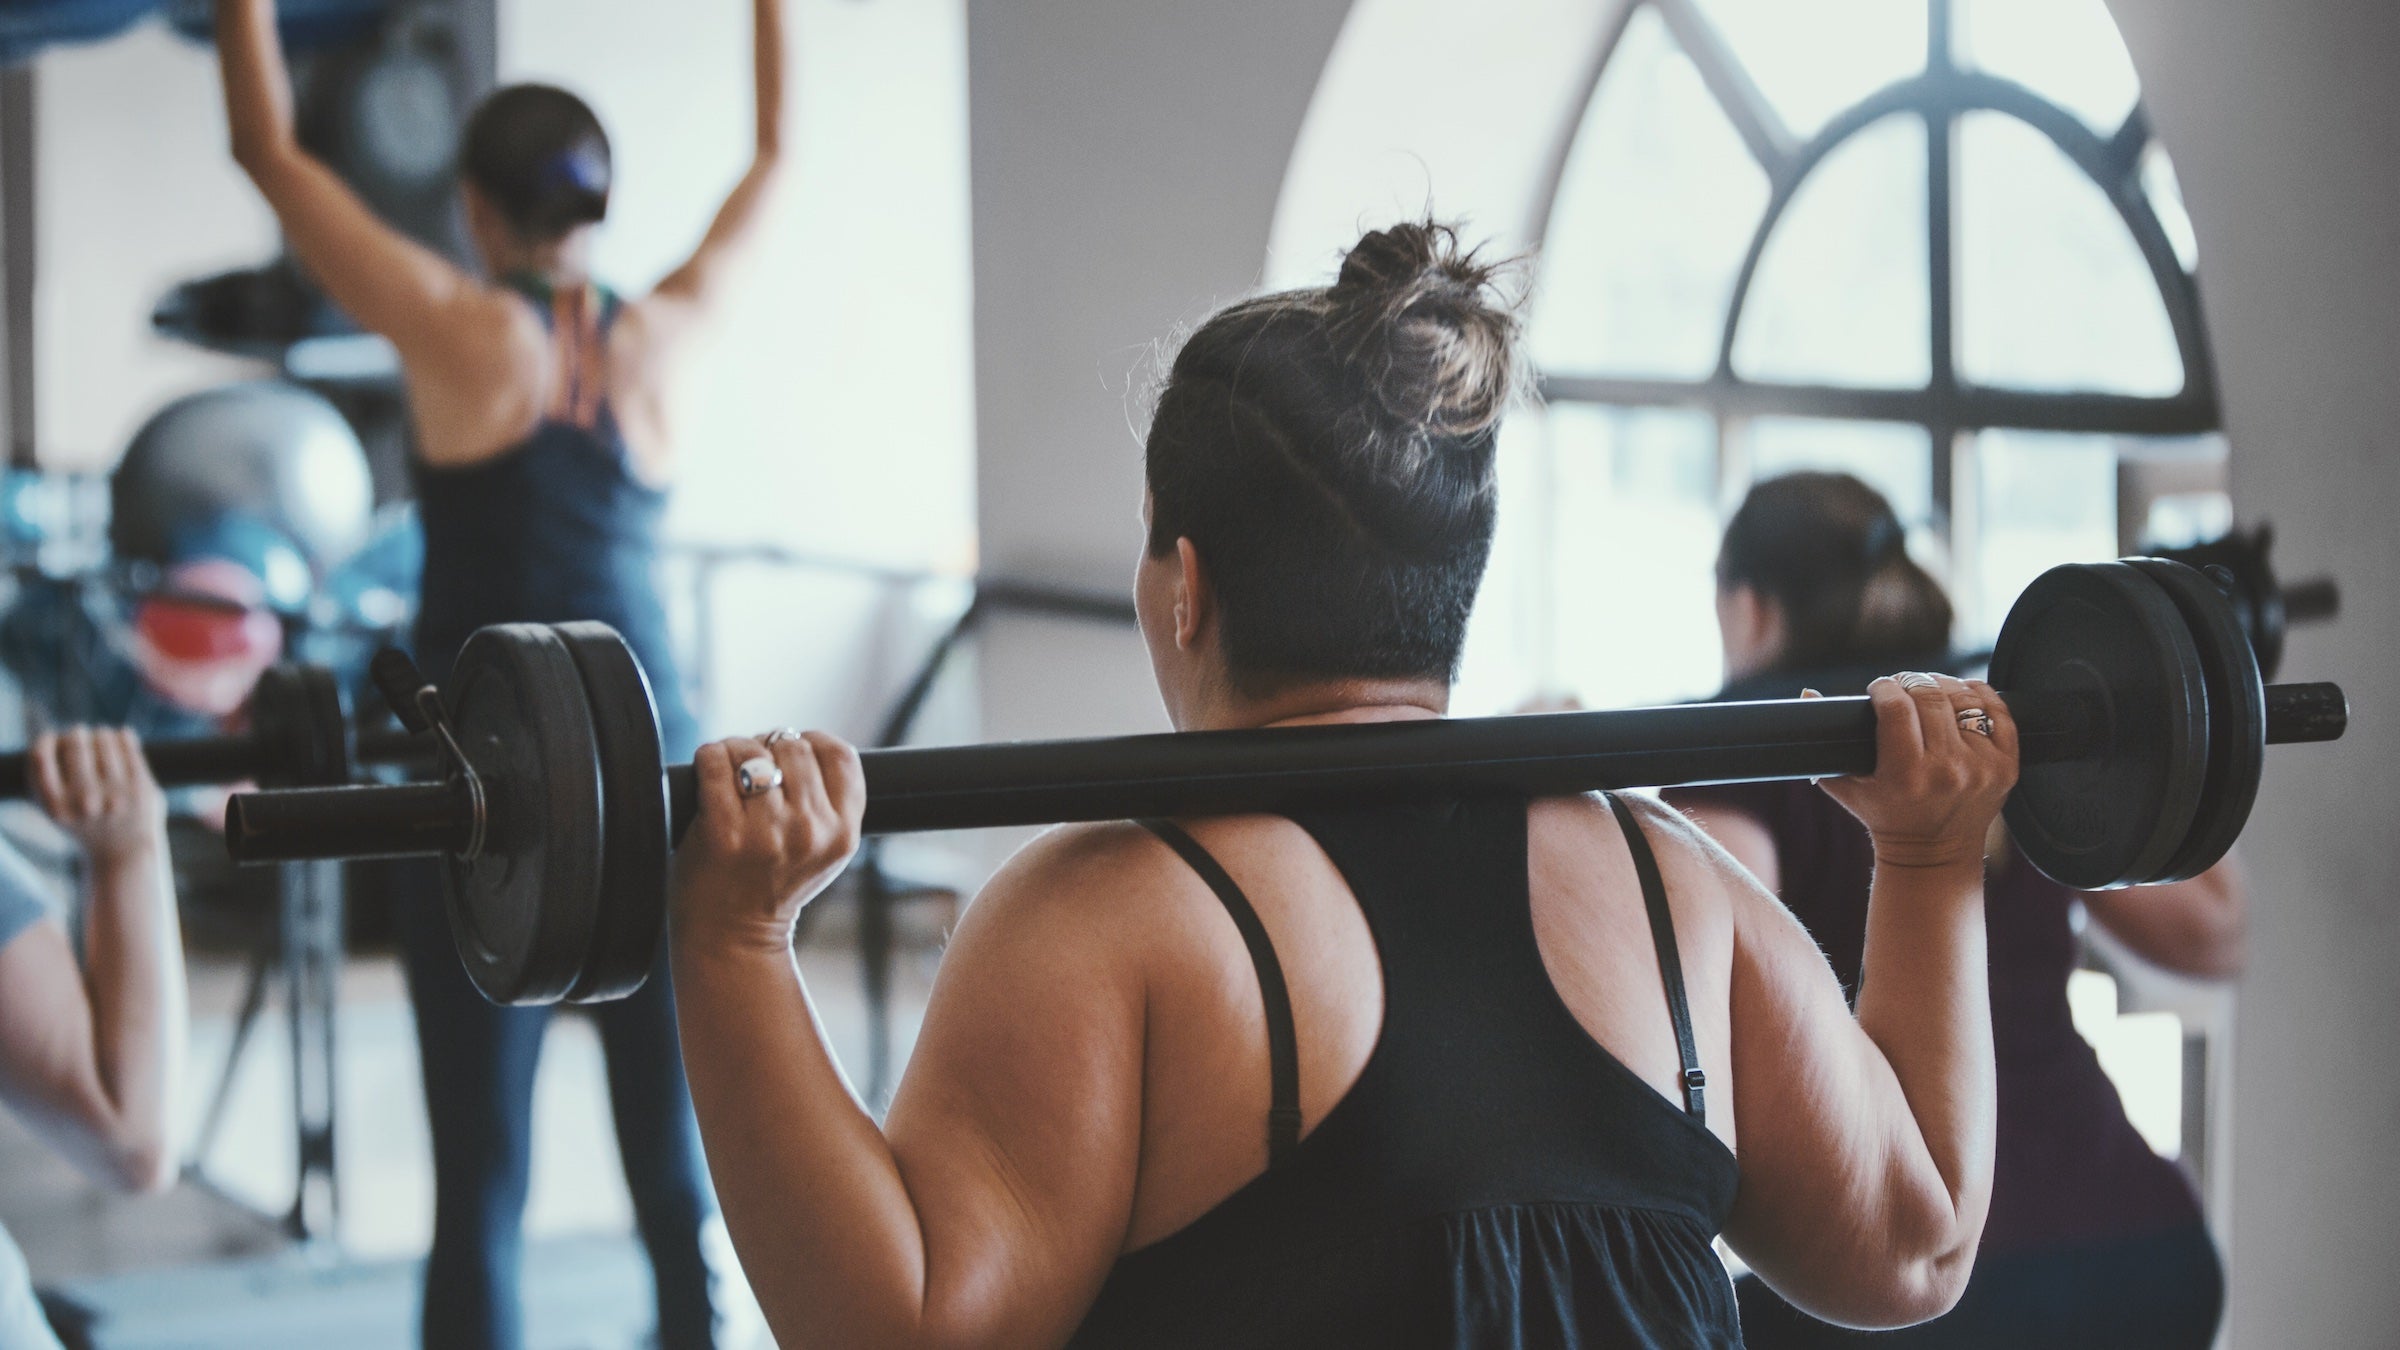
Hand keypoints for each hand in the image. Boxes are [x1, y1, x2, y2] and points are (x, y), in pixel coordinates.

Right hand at [31, 727, 166, 862]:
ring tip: (101, 735)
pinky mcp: (141, 789)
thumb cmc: (87, 826)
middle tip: (79, 732)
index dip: (46, 741)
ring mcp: (115, 794)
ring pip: (105, 742)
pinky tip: (122, 735)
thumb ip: (48, 781)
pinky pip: (130, 750)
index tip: (52, 738)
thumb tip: (52, 737)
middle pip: (75, 745)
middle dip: (77, 734)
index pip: (40, 758)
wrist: (124, 854)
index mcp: (56, 807)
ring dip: (102, 734)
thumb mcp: (58, 811)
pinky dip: (124, 738)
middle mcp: (84, 801)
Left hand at [670, 729, 864, 950]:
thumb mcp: (824, 852)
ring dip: (736, 750)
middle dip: (769, 747)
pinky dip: (709, 758)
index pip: (840, 755)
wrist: (732, 937)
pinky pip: (715, 764)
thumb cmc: (773, 886)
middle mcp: (810, 831)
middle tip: (753, 766)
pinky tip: (708, 773)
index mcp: (842, 834)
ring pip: (753, 752)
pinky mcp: (722, 832)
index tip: (790, 754)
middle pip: (794, 748)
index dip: (812, 743)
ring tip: (729, 770)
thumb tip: (801, 742)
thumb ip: (828, 805)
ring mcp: (766, 832)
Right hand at [1817, 674, 2017, 869]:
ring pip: (1963, 698)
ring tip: (1929, 689)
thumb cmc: (1884, 816)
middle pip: (1929, 696)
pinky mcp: (2006, 767)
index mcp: (1905, 776)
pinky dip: (1979, 696)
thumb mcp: (1845, 786)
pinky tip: (1962, 696)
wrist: (1934, 854)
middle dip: (1911, 681)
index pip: (1895, 706)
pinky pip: (2000, 712)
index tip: (1878, 689)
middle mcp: (1946, 771)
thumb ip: (1821, 745)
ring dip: (1943, 684)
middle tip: (1902, 685)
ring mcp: (1981, 769)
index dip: (1883, 688)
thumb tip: (1806, 692)